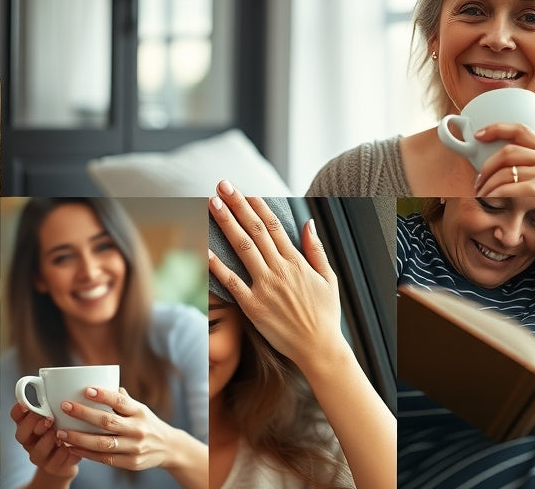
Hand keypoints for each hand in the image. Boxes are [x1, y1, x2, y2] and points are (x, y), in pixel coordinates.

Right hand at [10, 402, 80, 479]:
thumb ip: (58, 402)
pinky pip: (56, 462)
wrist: (68, 460)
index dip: (18, 410)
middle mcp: (30, 441)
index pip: (16, 416)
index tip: (25, 404)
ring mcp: (39, 456)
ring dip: (49, 440)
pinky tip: (72, 446)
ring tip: (61, 433)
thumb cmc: (64, 430)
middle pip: (21, 434)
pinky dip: (64, 453)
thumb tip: (68, 380)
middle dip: (33, 425)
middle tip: (49, 418)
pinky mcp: (52, 468)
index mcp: (29, 425)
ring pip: (37, 450)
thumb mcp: (61, 414)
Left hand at [57, 386, 175, 470]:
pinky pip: (104, 458)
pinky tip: (72, 447)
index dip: (103, 395)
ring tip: (61, 432)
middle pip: (107, 422)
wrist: (169, 448)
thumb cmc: (148, 424)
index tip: (86, 389)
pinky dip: (86, 453)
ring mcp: (134, 447)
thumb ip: (122, 400)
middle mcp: (138, 429)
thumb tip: (102, 383)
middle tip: (64, 407)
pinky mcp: (130, 463)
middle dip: (83, 414)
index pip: (120, 401)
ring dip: (79, 438)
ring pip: (102, 443)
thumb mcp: (140, 409)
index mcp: (140, 411)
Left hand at [207, 180, 344, 369]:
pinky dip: (218, 266)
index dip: (257, 206)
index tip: (245, 192)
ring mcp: (265, 287)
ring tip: (213, 204)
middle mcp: (280, 270)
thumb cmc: (325, 315)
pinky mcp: (253, 307)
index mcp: (297, 262)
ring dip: (227, 224)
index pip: (273, 226)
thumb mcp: (329, 278)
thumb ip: (316, 249)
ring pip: (243, 248)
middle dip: (237, 205)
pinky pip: (232, 283)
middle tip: (222, 186)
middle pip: (255, 230)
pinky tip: (205, 250)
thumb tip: (309, 223)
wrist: (319, 348)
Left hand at [473, 103, 534, 196]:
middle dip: (487, 166)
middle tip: (478, 179)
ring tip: (481, 193)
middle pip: (507, 152)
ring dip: (487, 184)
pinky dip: (492, 195)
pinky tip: (488, 200)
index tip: (478, 135)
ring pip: (504, 173)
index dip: (496, 128)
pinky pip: (506, 189)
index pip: (519, 130)